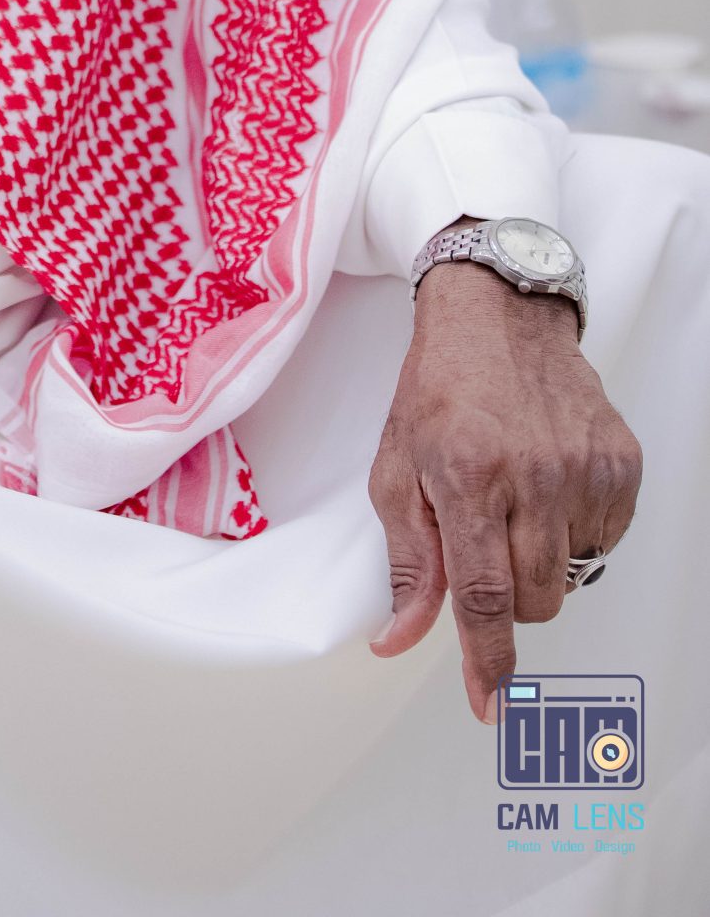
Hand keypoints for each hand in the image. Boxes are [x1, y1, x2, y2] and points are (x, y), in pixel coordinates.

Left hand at [368, 242, 641, 719]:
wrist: (497, 315)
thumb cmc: (440, 388)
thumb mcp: (397, 468)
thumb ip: (408, 562)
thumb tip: (398, 638)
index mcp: (469, 478)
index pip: (485, 596)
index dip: (488, 660)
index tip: (491, 703)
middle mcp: (534, 476)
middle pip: (533, 598)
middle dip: (504, 595)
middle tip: (483, 543)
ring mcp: (584, 469)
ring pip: (570, 575)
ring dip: (538, 561)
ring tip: (513, 504)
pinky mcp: (621, 461)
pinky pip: (604, 538)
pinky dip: (574, 532)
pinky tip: (547, 488)